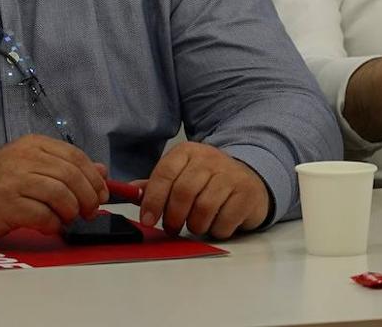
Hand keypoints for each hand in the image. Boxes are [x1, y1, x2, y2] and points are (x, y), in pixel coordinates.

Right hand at [0, 134, 107, 242]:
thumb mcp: (29, 166)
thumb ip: (64, 166)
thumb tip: (102, 171)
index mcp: (33, 145)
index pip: (75, 156)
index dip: (94, 178)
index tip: (101, 195)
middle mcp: (24, 158)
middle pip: (71, 175)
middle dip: (88, 197)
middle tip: (90, 212)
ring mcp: (13, 181)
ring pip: (60, 194)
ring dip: (72, 212)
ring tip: (69, 220)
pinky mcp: (6, 205)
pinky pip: (42, 216)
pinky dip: (54, 225)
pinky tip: (51, 227)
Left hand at [138, 142, 268, 238]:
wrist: (250, 178)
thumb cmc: (209, 180)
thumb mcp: (182, 174)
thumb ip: (157, 184)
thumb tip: (131, 192)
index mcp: (188, 152)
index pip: (165, 173)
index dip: (153, 199)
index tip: (147, 219)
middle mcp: (210, 159)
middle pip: (183, 192)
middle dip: (173, 216)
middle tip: (171, 228)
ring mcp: (231, 175)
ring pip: (203, 209)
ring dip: (195, 225)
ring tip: (196, 224)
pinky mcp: (247, 194)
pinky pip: (224, 221)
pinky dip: (216, 230)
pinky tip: (217, 224)